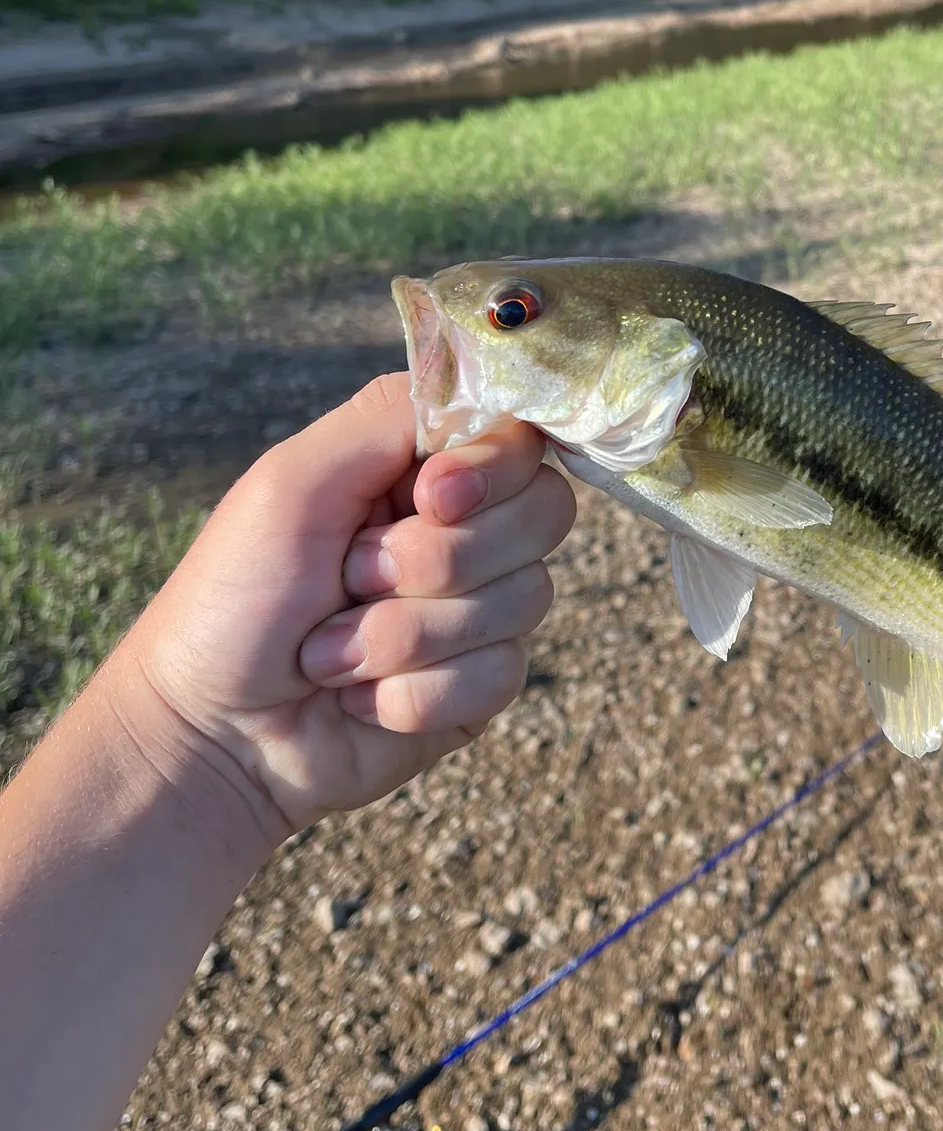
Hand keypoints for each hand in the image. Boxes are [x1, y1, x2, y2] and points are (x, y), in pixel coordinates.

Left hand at [114, 372, 574, 852]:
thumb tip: (488, 397)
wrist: (209, 733)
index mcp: (426, 469)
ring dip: (404, 634)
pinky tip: (358, 697)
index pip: (523, 441)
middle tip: (352, 577)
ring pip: (524, 599)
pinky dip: (411, 693)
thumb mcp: (296, 479)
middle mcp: (467, 531)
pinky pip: (499, 675)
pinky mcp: (480, 686)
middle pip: (545, 513)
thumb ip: (390, 417)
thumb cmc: (235, 596)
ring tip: (331, 651)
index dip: (489, 472)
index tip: (427, 499)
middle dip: (437, 559)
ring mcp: (481, 611)